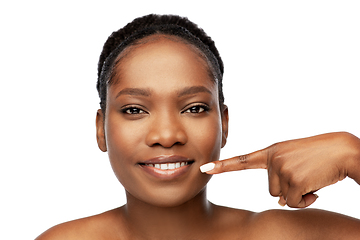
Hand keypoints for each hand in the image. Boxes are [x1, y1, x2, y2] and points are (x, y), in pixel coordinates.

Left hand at [200, 132, 359, 207]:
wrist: (342, 150)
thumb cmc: (319, 155)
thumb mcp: (294, 161)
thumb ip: (280, 177)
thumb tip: (278, 202)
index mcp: (271, 151)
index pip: (242, 160)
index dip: (223, 166)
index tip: (205, 168)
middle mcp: (273, 159)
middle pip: (270, 190)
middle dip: (288, 189)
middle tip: (305, 175)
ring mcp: (282, 169)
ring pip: (281, 198)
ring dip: (298, 195)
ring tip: (311, 179)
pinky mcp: (293, 180)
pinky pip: (293, 203)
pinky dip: (306, 200)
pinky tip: (316, 187)